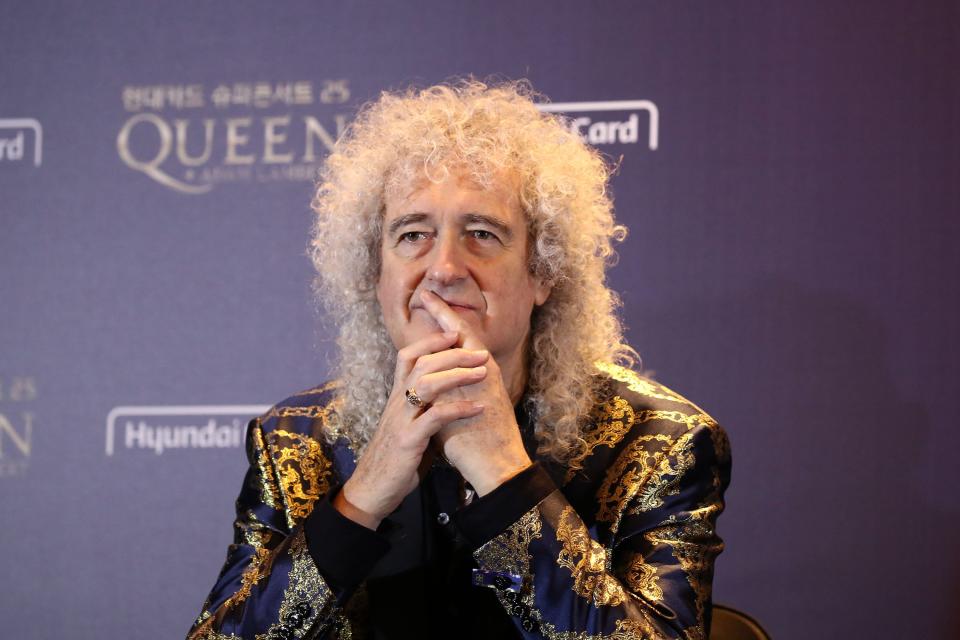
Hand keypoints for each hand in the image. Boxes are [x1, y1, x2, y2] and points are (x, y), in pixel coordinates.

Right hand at [336, 330, 490, 528]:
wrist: (372, 490)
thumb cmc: (395, 458)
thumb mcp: (409, 426)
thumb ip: (423, 408)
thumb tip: (447, 396)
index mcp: (397, 397)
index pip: (408, 356)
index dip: (430, 341)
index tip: (455, 332)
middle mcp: (396, 403)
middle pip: (421, 363)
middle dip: (453, 353)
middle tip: (481, 352)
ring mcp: (401, 420)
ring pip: (426, 383)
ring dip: (457, 374)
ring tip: (482, 372)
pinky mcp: (407, 440)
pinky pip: (434, 417)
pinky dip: (458, 408)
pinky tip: (477, 407)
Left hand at [420, 291, 532, 495]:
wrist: (498, 467)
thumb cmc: (481, 444)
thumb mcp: (464, 413)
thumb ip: (452, 395)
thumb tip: (435, 387)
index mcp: (482, 379)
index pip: (463, 344)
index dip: (448, 323)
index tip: (432, 303)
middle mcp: (483, 376)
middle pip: (463, 336)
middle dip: (445, 314)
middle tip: (428, 291)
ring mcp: (480, 384)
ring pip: (462, 344)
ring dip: (444, 323)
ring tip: (429, 301)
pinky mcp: (475, 396)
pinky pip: (458, 370)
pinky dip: (445, 352)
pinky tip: (432, 333)